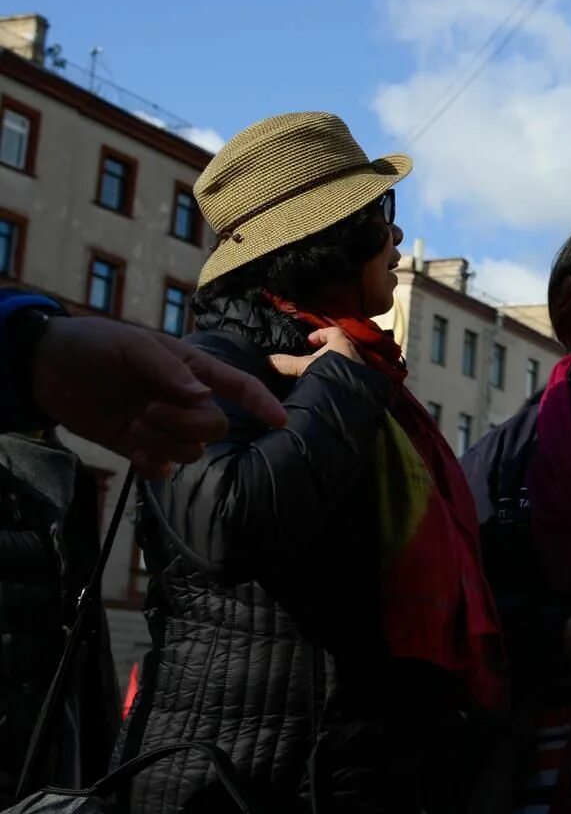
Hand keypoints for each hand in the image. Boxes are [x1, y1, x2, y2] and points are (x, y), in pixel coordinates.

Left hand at [29, 315, 286, 476]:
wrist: (46, 367)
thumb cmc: (93, 344)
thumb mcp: (131, 345)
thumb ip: (168, 369)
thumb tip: (203, 397)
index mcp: (190, 369)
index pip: (237, 385)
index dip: (262, 402)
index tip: (280, 422)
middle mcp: (182, 399)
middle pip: (215, 427)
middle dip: (187, 425)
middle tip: (148, 411)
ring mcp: (162, 425)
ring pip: (191, 451)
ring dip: (164, 442)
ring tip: (133, 426)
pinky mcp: (138, 447)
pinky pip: (163, 469)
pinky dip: (152, 465)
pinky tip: (133, 451)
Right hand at [267, 328, 363, 379]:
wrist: (352, 400)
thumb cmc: (330, 375)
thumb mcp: (304, 367)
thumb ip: (285, 363)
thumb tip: (266, 360)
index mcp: (342, 344)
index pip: (332, 331)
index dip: (319, 334)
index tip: (307, 342)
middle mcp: (353, 354)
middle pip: (336, 348)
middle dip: (322, 353)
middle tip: (306, 362)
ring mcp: (358, 370)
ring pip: (340, 364)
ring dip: (327, 368)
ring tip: (312, 376)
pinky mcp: (358, 385)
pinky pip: (344, 377)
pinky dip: (333, 380)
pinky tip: (323, 388)